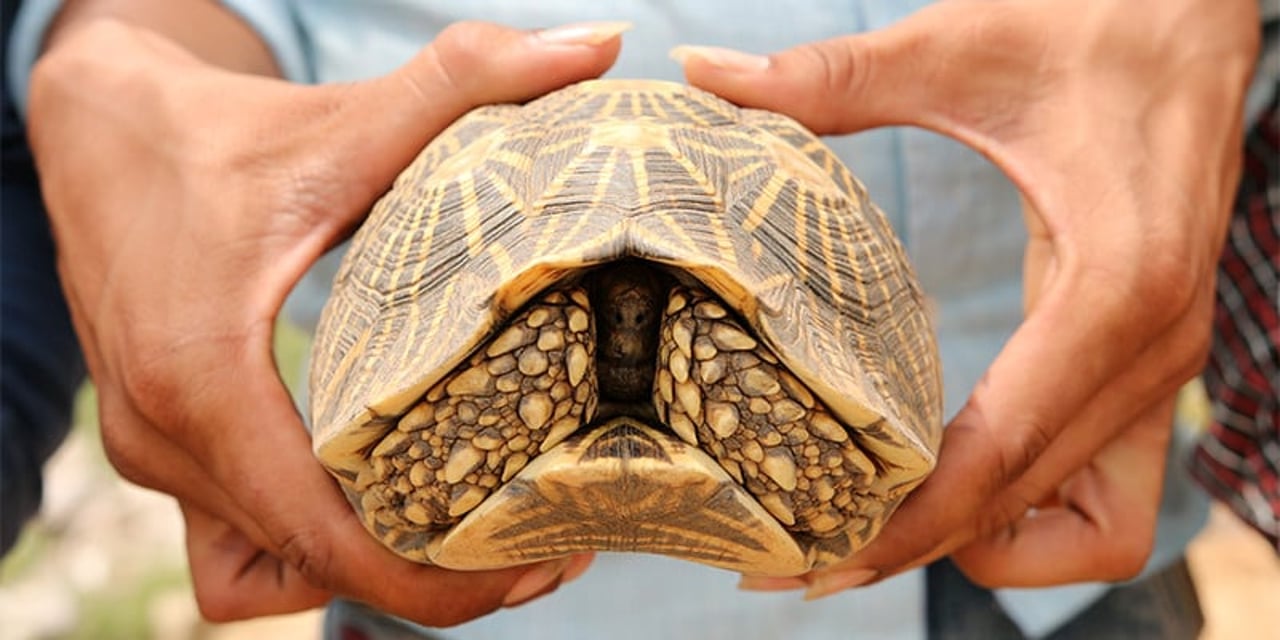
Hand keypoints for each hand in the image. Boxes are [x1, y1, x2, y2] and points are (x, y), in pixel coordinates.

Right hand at [28, 17, 619, 623]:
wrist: (98, 131)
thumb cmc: (215, 135)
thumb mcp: (344, 118)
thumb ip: (470, 80)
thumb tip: (597, 43)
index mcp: (202, 375)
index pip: (322, 534)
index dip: (435, 579)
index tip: (535, 565)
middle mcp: (166, 437)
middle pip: (309, 568)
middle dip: (427, 577)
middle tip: (540, 546)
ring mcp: (154, 454)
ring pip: (264, 575)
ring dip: (363, 573)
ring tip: (475, 537)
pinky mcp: (161, 449)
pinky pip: (234, 548)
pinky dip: (306, 550)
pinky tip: (383, 510)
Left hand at [676, 0, 1258, 591]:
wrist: (1198, 12)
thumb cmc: (1092, 23)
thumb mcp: (958, 49)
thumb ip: (832, 77)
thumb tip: (704, 73)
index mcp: (1113, 286)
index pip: (1005, 455)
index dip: (907, 528)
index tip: (814, 560)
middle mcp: (1152, 347)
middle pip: (1029, 508)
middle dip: (919, 548)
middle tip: (805, 560)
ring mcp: (1163, 362)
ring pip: (1094, 526)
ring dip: (994, 545)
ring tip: (877, 533)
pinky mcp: (1148, 357)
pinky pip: (1108, 484)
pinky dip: (1040, 509)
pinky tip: (958, 485)